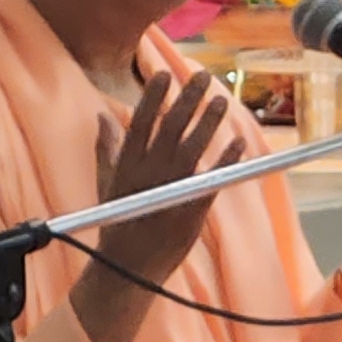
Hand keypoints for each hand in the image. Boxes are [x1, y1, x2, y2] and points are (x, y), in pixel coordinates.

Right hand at [69, 68, 237, 341]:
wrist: (128, 268)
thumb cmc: (116, 223)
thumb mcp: (106, 181)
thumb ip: (106, 146)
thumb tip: (102, 115)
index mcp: (127, 164)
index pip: (141, 122)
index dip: (154, 97)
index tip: (165, 73)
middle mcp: (149, 172)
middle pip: (171, 128)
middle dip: (187, 100)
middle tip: (204, 76)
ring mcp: (171, 189)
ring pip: (193, 147)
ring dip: (209, 122)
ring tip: (222, 100)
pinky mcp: (191, 207)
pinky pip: (212, 178)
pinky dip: (227, 160)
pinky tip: (239, 142)